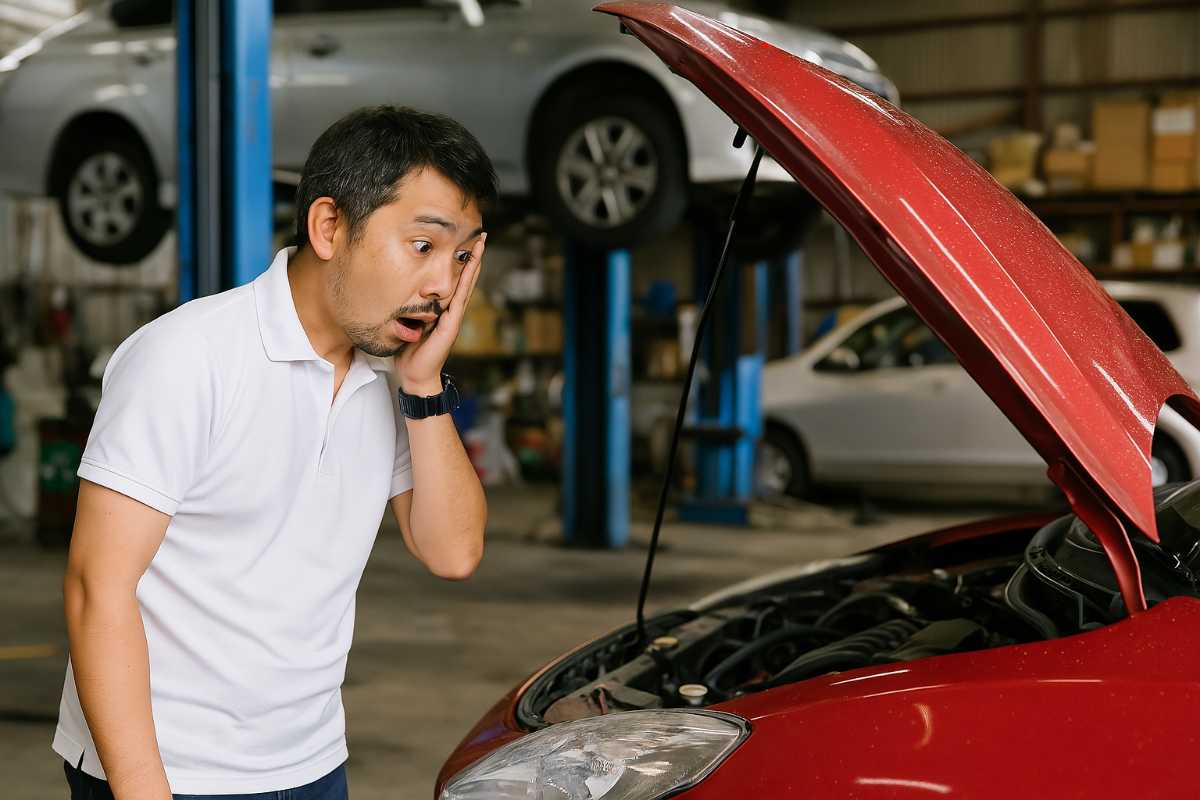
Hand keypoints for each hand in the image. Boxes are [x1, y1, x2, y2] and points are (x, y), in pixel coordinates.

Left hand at [394, 232, 485, 393]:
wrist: (416, 374)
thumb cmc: (411, 352)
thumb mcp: (407, 324)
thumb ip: (410, 309)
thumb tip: (400, 294)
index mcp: (442, 310)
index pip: (454, 281)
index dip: (460, 263)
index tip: (465, 244)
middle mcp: (452, 310)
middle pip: (465, 278)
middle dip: (473, 257)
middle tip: (481, 236)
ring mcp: (454, 316)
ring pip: (467, 284)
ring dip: (475, 264)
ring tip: (481, 245)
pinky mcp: (452, 322)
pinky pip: (460, 297)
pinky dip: (467, 280)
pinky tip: (472, 267)